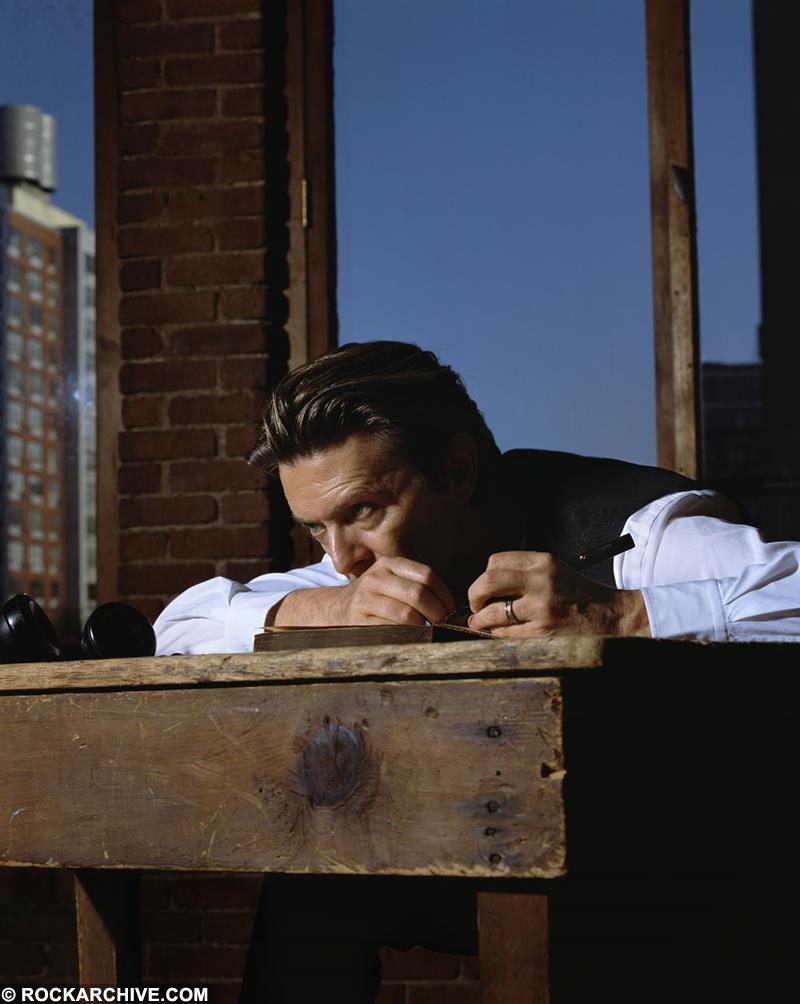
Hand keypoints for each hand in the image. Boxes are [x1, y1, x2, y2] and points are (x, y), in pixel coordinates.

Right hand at [272, 556, 455, 626]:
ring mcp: (365, 599)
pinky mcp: (359, 620)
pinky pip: (392, 630)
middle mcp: (376, 578)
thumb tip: (456, 611)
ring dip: (424, 626)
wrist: (336, 609)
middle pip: (418, 594)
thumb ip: (419, 588)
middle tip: (443, 624)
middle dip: (437, 613)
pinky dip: (408, 636)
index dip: (444, 594)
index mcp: (389, 564)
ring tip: (428, 630)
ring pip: (407, 614)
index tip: (451, 610)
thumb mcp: (393, 582)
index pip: (426, 575)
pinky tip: (412, 637)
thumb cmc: (376, 598)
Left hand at [467, 551, 650, 637]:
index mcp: (543, 562)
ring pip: (492, 613)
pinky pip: (505, 633)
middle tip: (475, 605)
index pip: (496, 562)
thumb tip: (484, 584)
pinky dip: (497, 633)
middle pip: (487, 582)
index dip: (484, 576)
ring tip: (481, 622)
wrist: (610, 616)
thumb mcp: (554, 570)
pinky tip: (500, 632)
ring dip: (480, 620)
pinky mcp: (542, 632)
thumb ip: (523, 572)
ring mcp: (541, 608)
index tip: (485, 588)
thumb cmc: (577, 593)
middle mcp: (541, 582)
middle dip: (474, 596)